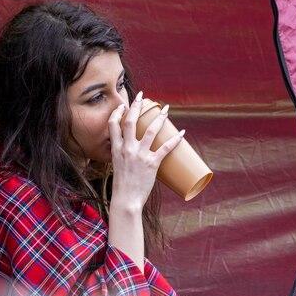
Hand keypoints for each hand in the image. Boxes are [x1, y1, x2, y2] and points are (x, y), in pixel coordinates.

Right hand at [107, 91, 185, 210]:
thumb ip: (123, 155)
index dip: (117, 113)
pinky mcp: (152, 164)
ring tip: (166, 110)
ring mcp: (139, 155)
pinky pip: (165, 148)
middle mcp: (127, 149)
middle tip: (142, 96)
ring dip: (160, 118)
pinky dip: (175, 140)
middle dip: (136, 106)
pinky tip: (181, 133)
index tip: (123, 106)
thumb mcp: (117, 166)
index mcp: (116, 149)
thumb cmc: (122, 186)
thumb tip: (135, 149)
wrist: (126, 200)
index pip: (113, 125)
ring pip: (151, 130)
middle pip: (131, 122)